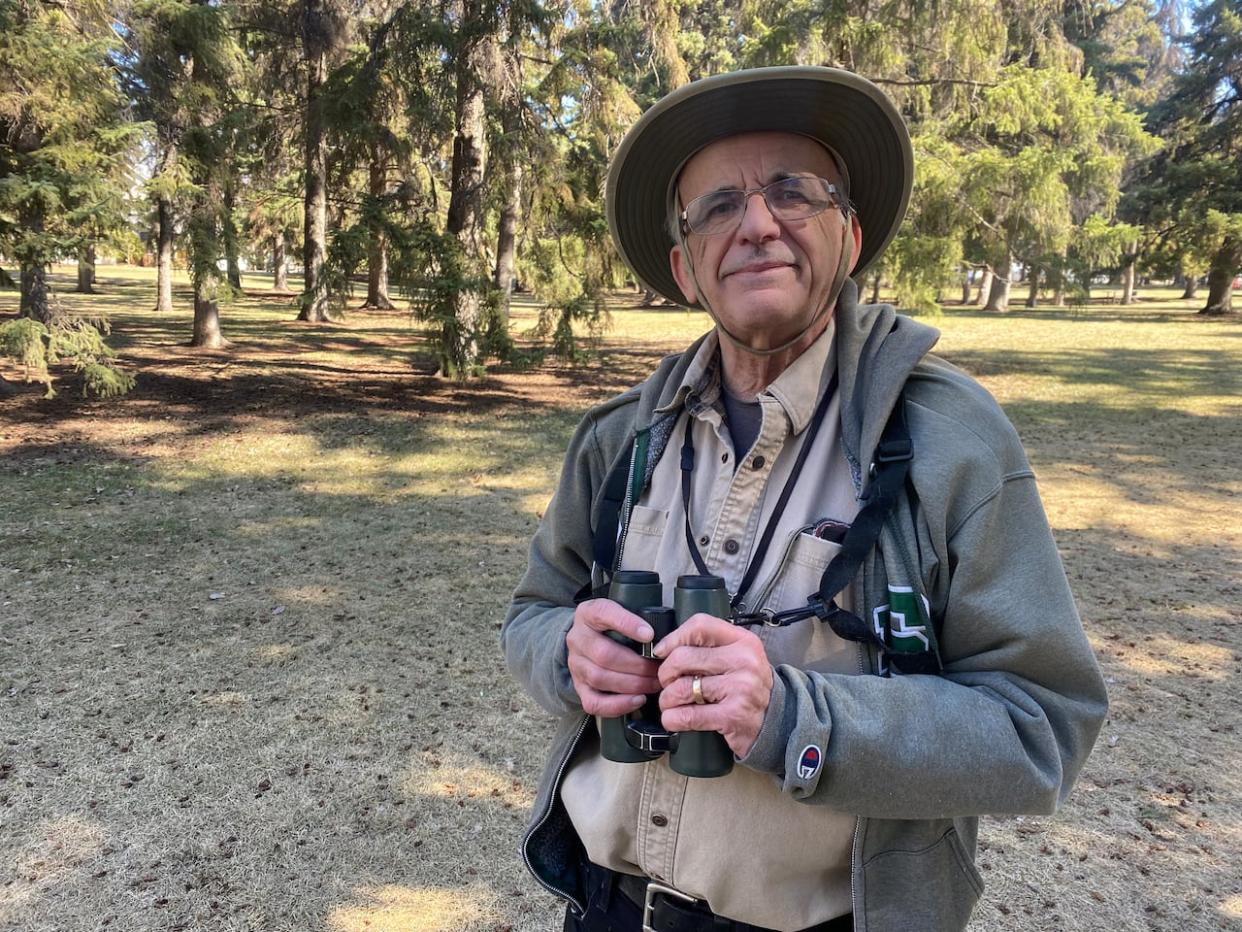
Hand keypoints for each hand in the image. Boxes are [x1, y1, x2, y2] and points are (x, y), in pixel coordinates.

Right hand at [566, 599, 662, 716]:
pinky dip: (618, 704)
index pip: (603, 613)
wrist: (587, 640)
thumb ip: (637, 619)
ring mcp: (576, 665)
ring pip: (600, 678)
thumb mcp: (620, 612)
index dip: (627, 624)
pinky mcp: (579, 687)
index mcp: (588, 613)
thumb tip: (664, 638)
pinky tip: (637, 700)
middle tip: (659, 669)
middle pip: (604, 654)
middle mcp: (577, 638)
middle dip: (637, 665)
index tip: (649, 634)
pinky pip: (594, 702)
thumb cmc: (611, 627)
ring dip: (632, 685)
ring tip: (653, 684)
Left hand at [653, 614, 773, 757]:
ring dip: (667, 699)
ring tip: (671, 703)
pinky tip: (673, 719)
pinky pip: (687, 715)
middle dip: (665, 673)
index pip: (700, 625)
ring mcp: (740, 688)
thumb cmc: (747, 687)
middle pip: (682, 657)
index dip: (673, 637)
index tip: (663, 651)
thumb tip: (664, 648)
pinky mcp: (733, 716)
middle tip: (667, 683)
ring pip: (681, 688)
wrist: (777, 721)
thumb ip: (710, 647)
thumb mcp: (738, 657)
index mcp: (743, 641)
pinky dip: (672, 718)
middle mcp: (744, 661)